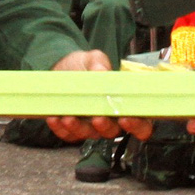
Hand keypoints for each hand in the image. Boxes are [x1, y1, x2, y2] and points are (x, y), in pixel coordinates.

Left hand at [38, 51, 154, 142]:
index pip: (140, 123)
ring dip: (79, 128)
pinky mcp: (71, 129)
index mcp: (123, 104)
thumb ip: (100, 63)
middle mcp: (109, 119)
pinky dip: (60, 128)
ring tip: (69, 117)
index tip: (127, 118)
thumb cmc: (85, 65)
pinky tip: (54, 118)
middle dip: (105, 127)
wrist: (61, 67)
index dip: (138, 126)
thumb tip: (101, 71)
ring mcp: (90, 126)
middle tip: (97, 118)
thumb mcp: (94, 58)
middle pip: (113, 132)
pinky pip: (68, 135)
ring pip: (89, 135)